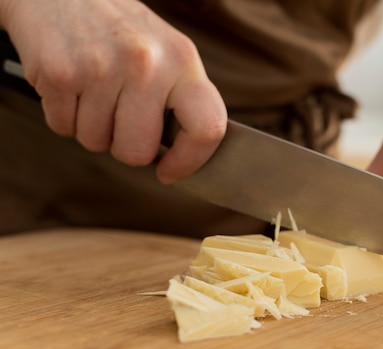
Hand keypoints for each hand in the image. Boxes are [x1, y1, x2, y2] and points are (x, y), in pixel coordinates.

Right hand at [0, 0, 225, 182]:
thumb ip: (180, 98)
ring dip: (92, 127)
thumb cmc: (118, 30)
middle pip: (138, 152)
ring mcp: (102, 68)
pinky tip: (72, 84)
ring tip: (93, 90)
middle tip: (119, 116)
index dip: (190, 161)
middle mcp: (146, 64)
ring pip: (96, 143)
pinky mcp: (61, 73)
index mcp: (183, 60)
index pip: (208, 127)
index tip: (170, 171)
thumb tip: (186, 155)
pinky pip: (63, 128)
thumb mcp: (165, 51)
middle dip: (125, 145)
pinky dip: (64, 115)